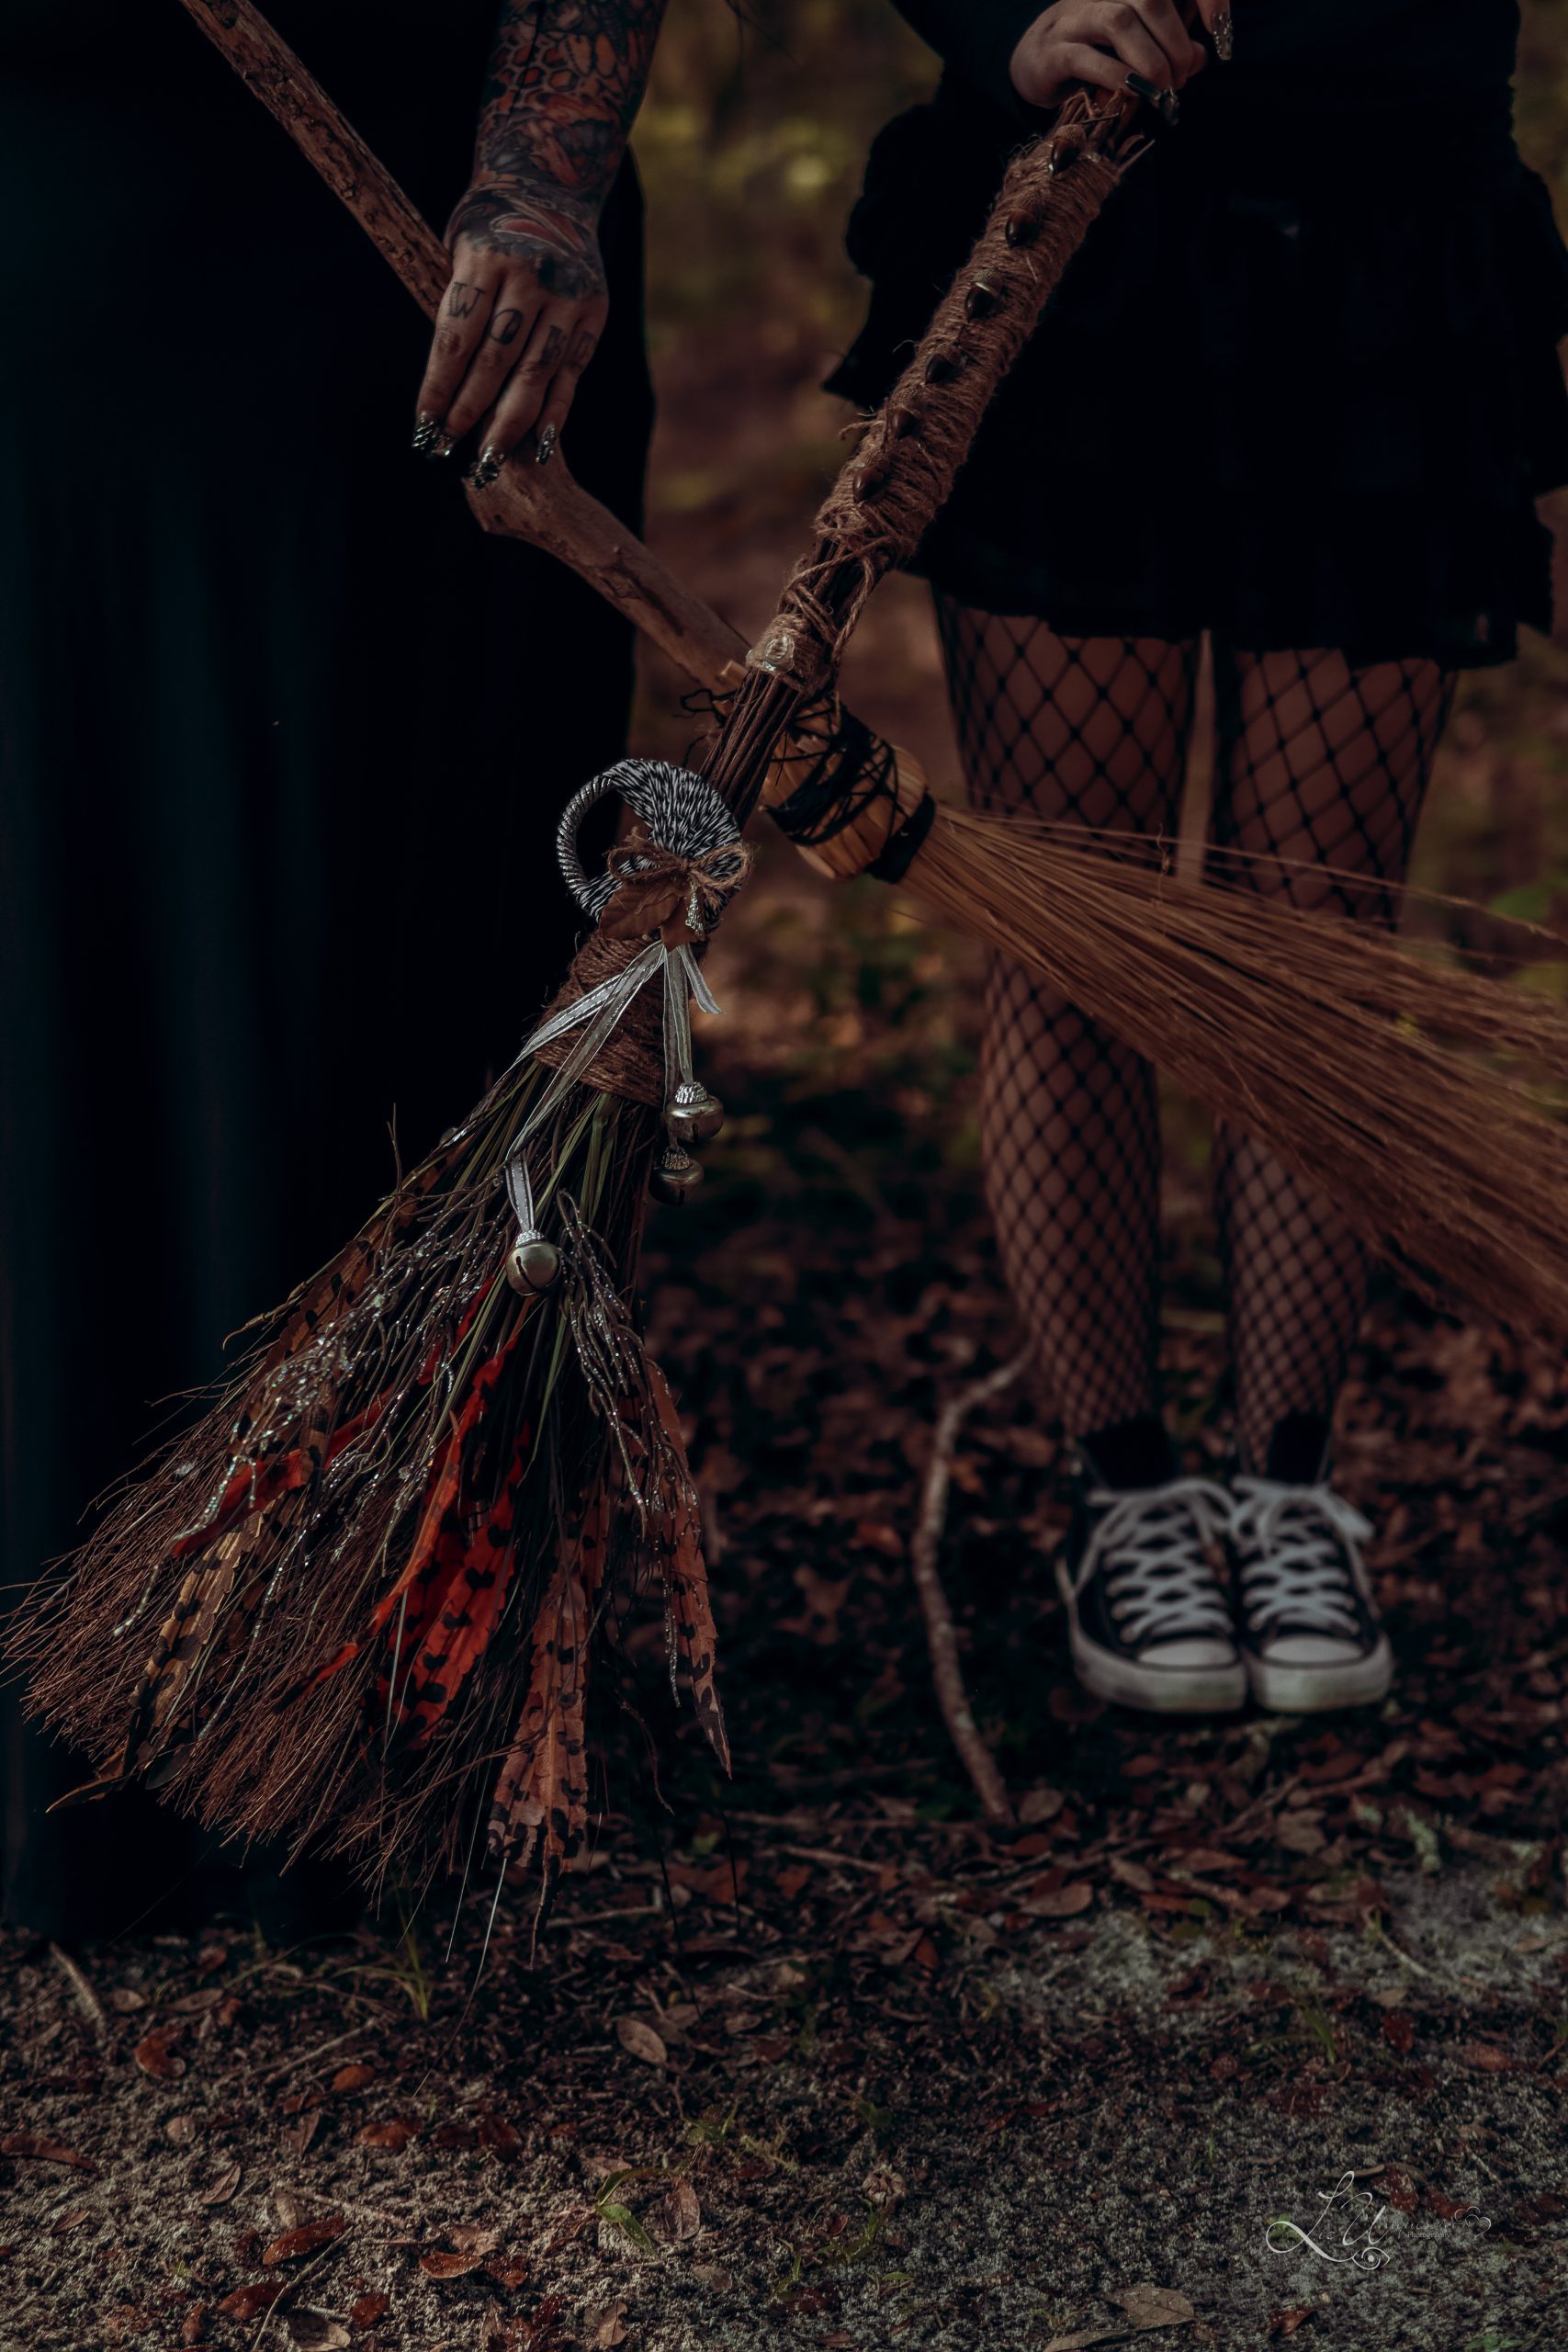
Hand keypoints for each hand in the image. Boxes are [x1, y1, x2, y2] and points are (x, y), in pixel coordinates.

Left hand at [413, 178, 609, 478]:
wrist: (551, 187)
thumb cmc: (488, 227)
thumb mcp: (458, 248)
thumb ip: (458, 308)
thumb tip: (446, 389)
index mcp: (484, 256)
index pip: (456, 337)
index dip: (439, 388)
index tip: (425, 427)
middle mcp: (530, 275)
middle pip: (495, 361)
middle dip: (470, 411)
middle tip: (450, 450)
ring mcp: (567, 294)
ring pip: (535, 373)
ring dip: (509, 423)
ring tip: (489, 459)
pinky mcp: (595, 311)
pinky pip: (571, 373)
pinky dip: (554, 412)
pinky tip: (536, 445)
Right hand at [1010, 0, 1225, 111]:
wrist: (1030, 63)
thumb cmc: (1090, 52)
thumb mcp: (1134, 48)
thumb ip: (1168, 49)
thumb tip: (1200, 58)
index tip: (1219, 26)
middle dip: (1175, 42)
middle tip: (1180, 78)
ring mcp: (1074, 18)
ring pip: (1119, 21)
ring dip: (1149, 60)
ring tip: (1161, 89)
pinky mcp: (1054, 52)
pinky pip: (1088, 57)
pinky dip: (1117, 76)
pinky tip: (1133, 92)